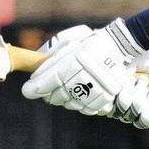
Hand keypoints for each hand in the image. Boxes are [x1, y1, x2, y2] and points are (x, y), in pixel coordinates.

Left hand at [21, 19, 143, 114]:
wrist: (120, 46)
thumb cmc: (90, 42)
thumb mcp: (69, 40)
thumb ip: (51, 55)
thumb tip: (36, 73)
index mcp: (78, 58)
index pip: (51, 79)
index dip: (35, 88)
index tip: (27, 91)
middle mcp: (89, 73)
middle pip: (60, 94)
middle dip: (48, 94)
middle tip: (45, 90)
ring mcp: (100, 87)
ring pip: (72, 103)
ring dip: (63, 100)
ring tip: (63, 91)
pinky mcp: (108, 96)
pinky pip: (87, 108)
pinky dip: (79, 104)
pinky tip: (77, 96)